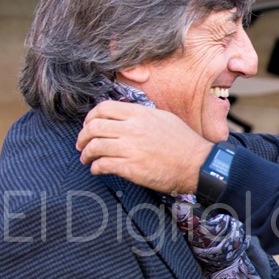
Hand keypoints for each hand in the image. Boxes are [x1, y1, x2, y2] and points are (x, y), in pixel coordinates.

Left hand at [76, 101, 213, 193]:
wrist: (197, 164)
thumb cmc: (183, 142)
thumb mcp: (163, 118)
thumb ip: (141, 116)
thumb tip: (123, 117)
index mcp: (140, 114)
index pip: (103, 108)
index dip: (90, 117)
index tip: (88, 125)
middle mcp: (133, 128)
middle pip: (94, 127)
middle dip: (82, 137)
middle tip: (81, 144)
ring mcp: (131, 148)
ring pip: (95, 147)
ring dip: (86, 154)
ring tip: (86, 159)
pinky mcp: (131, 168)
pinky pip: (103, 165)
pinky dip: (96, 167)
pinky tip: (98, 169)